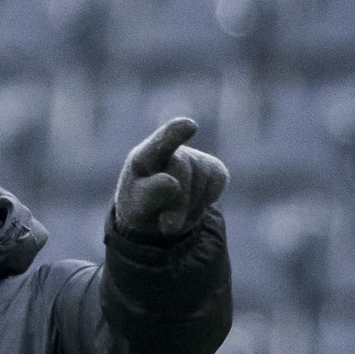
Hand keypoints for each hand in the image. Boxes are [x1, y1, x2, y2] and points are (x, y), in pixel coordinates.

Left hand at [113, 117, 227, 237]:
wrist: (158, 216)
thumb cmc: (142, 207)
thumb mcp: (137, 207)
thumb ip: (150, 195)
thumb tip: (172, 183)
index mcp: (143, 158)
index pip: (158, 144)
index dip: (173, 133)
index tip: (189, 126)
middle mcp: (169, 150)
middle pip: (181, 168)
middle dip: (178, 202)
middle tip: (168, 228)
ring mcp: (193, 157)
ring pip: (201, 180)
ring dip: (189, 206)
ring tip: (174, 214)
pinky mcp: (213, 168)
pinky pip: (217, 183)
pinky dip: (205, 201)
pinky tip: (192, 203)